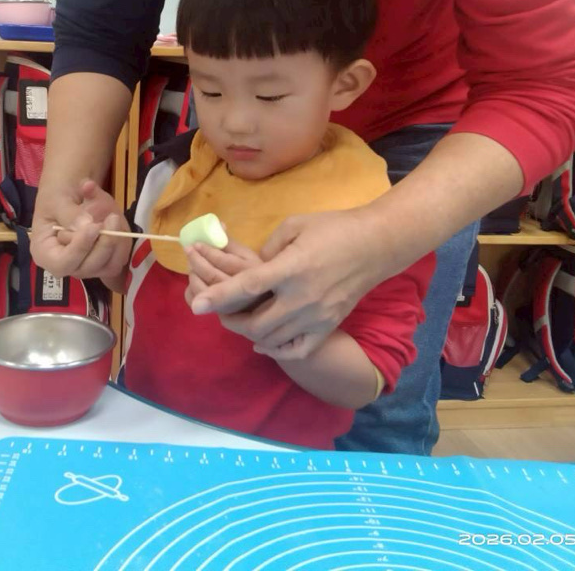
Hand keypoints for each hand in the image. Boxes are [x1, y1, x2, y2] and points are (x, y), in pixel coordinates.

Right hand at [30, 179, 129, 279]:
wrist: (70, 192)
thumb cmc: (57, 195)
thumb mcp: (57, 199)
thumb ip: (70, 214)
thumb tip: (86, 226)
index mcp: (45, 254)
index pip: (62, 263)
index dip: (80, 248)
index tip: (94, 226)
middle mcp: (66, 265)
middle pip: (88, 268)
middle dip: (103, 245)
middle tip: (112, 217)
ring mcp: (87, 265)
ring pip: (108, 267)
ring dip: (116, 243)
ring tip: (114, 217)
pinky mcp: (105, 260)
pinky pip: (120, 258)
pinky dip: (123, 241)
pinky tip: (117, 222)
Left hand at [184, 239, 261, 308]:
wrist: (265, 302)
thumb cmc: (256, 275)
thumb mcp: (248, 256)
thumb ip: (231, 243)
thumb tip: (217, 225)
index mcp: (252, 273)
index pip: (226, 262)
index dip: (208, 251)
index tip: (197, 243)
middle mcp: (242, 292)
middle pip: (213, 277)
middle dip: (197, 261)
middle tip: (189, 250)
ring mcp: (230, 307)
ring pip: (203, 291)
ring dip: (193, 275)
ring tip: (192, 265)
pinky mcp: (221, 315)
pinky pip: (199, 304)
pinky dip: (190, 291)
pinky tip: (194, 281)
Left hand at [189, 210, 389, 359]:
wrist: (376, 245)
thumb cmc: (334, 228)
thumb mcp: (295, 226)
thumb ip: (268, 249)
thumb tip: (253, 268)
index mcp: (291, 268)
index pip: (248, 286)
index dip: (219, 296)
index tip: (198, 306)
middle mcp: (302, 297)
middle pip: (256, 323)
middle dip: (232, 320)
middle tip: (222, 311)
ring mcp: (317, 316)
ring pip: (273, 339)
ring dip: (251, 334)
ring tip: (241, 322)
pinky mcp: (329, 325)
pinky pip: (298, 349)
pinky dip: (277, 350)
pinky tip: (266, 342)